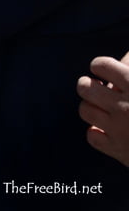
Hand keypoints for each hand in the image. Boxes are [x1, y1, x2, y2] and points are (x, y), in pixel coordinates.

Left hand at [77, 51, 128, 166]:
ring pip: (85, 110)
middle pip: (84, 87)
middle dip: (88, 84)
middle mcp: (124, 106)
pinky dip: (96, 133)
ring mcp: (119, 129)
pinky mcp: (119, 150)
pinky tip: (105, 130)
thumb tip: (127, 59)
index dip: (100, 65)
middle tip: (93, 86)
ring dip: (90, 107)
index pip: (101, 64)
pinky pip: (92, 137)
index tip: (103, 69)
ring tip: (98, 106)